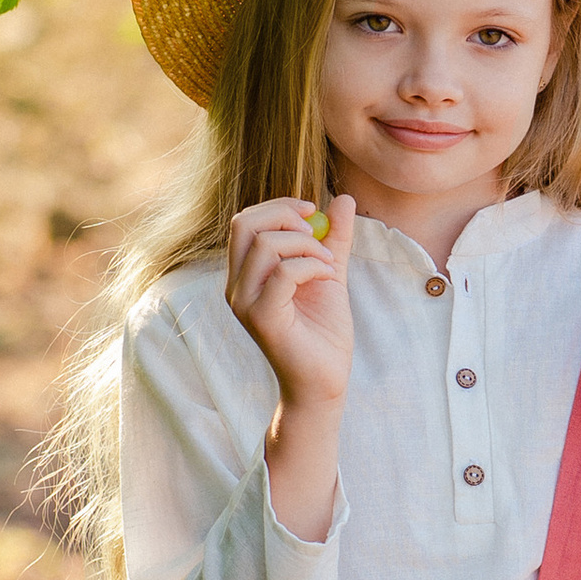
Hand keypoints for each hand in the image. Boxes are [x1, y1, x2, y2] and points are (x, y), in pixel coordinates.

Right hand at [226, 195, 352, 417]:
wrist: (325, 380)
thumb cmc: (323, 332)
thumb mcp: (330, 272)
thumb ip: (334, 237)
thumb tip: (344, 199)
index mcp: (245, 273)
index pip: (245, 221)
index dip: (279, 206)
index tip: (312, 211)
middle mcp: (236, 286)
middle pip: (244, 224)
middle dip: (286, 216)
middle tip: (317, 233)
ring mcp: (244, 303)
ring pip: (265, 245)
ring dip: (306, 245)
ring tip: (327, 264)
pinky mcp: (261, 318)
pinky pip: (283, 273)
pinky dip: (311, 266)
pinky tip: (327, 277)